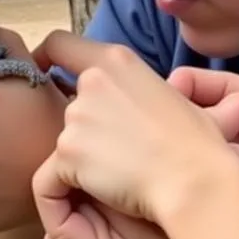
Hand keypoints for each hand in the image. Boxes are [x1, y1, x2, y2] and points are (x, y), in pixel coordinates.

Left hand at [34, 31, 238, 226]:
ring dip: (84, 160)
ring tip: (123, 177)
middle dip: (85, 130)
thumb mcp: (173, 96)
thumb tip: (131, 102)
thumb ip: (138, 90)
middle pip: (68, 107)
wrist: (194, 179)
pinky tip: (108, 193)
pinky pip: (56, 177)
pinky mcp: (68, 151)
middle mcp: (92, 80)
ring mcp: (77, 115)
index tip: (41, 72)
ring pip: (66, 143)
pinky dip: (74, 189)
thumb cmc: (196, 144)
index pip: (60, 45)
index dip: (44, 57)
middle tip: (117, 156)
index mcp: (118, 60)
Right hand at [169, 67, 238, 238]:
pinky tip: (167, 159)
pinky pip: (215, 141)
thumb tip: (211, 154)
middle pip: (222, 96)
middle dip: (187, 107)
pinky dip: (194, 148)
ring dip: (187, 127)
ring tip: (153, 142)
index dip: (205, 111)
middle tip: (149, 126)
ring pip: (214, 115)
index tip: (170, 131)